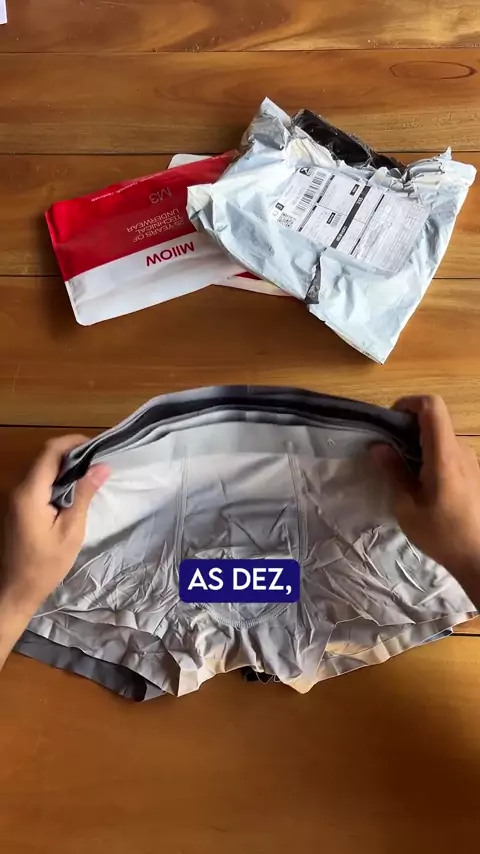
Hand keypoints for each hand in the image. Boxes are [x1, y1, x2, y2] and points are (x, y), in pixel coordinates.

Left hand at [0, 436, 109, 668]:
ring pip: (40, 466)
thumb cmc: (46, 565)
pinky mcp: (16, 504)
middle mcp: (17, 488)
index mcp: (29, 493)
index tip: (98, 445)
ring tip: (90, 472)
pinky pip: (36, 480)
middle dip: (71, 451)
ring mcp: (14, 496)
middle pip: (44, 456)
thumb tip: (101, 466)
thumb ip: (83, 495)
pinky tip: (73, 487)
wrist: (17, 589)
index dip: (73, 442)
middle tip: (98, 459)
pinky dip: (55, 477)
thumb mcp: (71, 530)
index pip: (50, 452)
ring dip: (64, 464)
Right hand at [371, 395, 479, 603]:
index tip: (390, 422)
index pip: (432, 406)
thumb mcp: (408, 507)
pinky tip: (424, 486)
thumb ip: (394, 472)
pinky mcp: (476, 474)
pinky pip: (451, 454)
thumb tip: (378, 447)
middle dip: (409, 428)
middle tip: (389, 452)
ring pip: (443, 438)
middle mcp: (461, 452)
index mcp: (444, 455)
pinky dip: (433, 458)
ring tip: (404, 473)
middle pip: (436, 421)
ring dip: (421, 446)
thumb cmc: (442, 535)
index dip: (409, 403)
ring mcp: (472, 462)